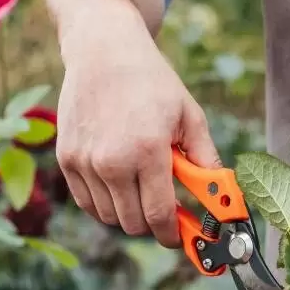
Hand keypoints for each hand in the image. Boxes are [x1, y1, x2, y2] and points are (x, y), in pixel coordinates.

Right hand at [55, 0, 218, 246]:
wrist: (103, 51)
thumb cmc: (152, 82)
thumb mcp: (189, 116)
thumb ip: (205, 161)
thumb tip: (222, 197)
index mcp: (147, 151)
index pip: (159, 216)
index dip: (173, 235)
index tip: (181, 237)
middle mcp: (111, 161)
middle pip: (133, 224)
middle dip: (153, 224)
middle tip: (166, 211)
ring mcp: (84, 162)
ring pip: (109, 217)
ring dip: (129, 213)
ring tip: (142, 187)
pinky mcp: (67, 159)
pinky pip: (87, 203)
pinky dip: (105, 203)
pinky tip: (119, 184)